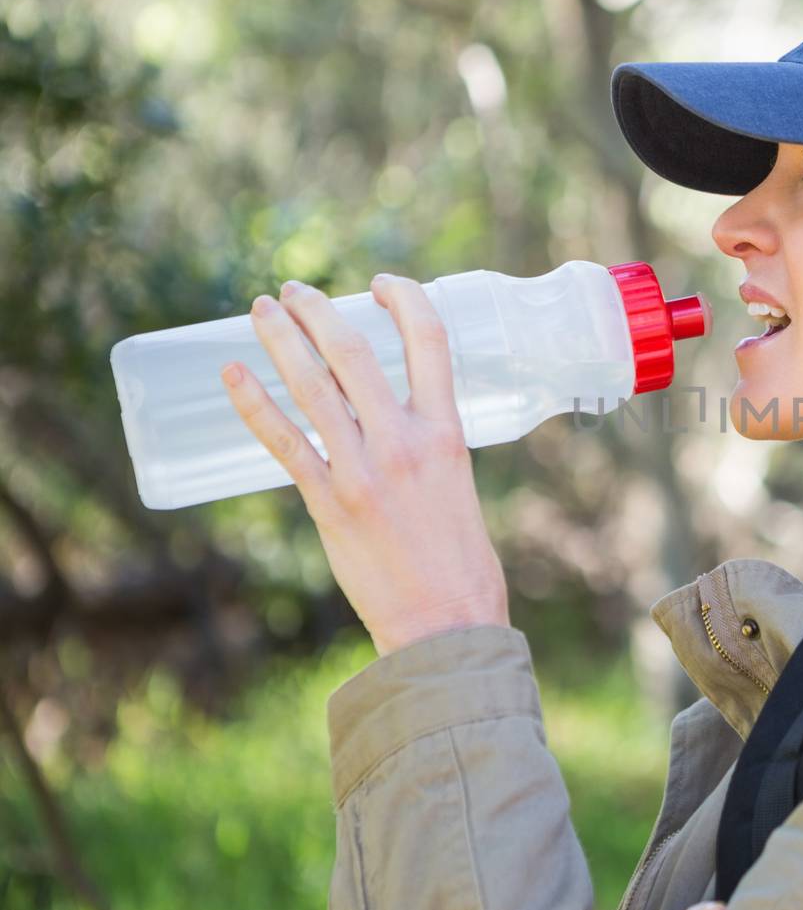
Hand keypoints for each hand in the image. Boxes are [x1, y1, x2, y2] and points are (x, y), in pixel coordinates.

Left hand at [221, 275, 509, 655]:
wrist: (447, 623)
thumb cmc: (462, 564)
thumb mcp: (461, 486)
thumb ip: (430, 450)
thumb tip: (397, 427)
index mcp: (447, 432)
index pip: (429, 340)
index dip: (403, 298)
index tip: (379, 285)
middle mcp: (404, 441)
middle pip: (353, 351)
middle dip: (318, 311)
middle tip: (294, 292)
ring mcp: (363, 470)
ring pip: (312, 385)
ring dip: (279, 340)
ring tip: (260, 311)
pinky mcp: (328, 502)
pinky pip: (283, 441)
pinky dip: (254, 403)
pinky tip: (232, 375)